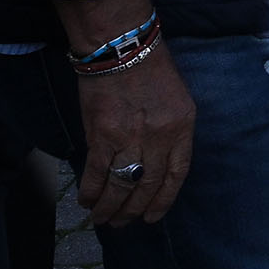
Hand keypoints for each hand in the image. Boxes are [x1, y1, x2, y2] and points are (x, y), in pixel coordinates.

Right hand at [56, 0, 191, 225]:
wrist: (122, 45)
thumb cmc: (151, 67)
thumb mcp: (177, 99)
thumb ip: (170, 131)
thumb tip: (154, 162)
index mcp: (182, 127)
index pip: (177, 174)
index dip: (163, 200)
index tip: (152, 216)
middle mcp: (159, 137)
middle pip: (147, 186)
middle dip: (134, 211)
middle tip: (123, 222)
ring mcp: (130, 138)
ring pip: (120, 186)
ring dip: (110, 208)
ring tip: (102, 219)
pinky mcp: (101, 135)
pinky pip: (96, 173)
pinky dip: (90, 191)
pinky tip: (86, 201)